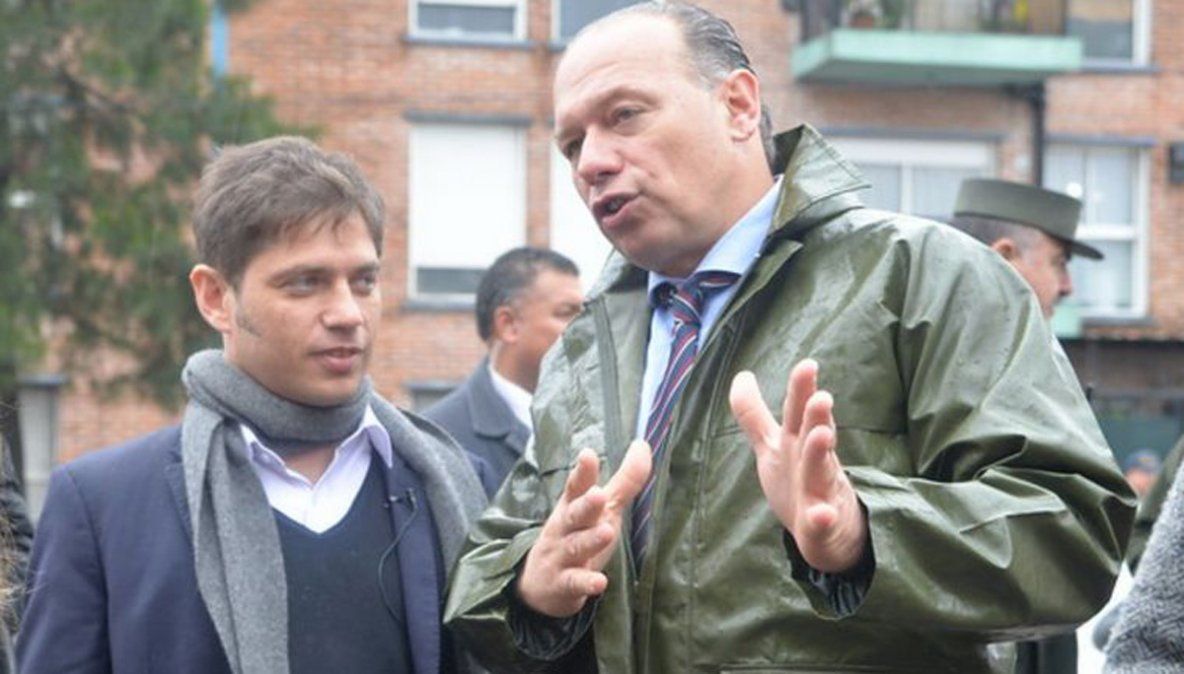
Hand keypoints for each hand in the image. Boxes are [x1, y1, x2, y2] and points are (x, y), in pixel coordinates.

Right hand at [516, 440, 651, 617]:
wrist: (538, 585)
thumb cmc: (576, 535)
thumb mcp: (599, 508)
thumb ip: (623, 480)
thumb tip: (643, 445)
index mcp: (572, 506)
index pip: (576, 486)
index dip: (583, 472)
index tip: (588, 454)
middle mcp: (564, 528)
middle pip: (574, 514)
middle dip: (586, 504)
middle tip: (598, 495)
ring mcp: (561, 556)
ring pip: (575, 547)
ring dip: (590, 540)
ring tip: (607, 532)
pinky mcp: (563, 584)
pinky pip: (575, 583)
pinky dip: (586, 583)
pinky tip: (599, 582)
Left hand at [728, 359, 866, 572]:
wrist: (828, 531)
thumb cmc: (798, 479)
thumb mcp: (773, 444)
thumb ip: (754, 413)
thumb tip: (742, 375)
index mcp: (797, 441)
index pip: (798, 410)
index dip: (800, 389)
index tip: (808, 365)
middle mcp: (810, 460)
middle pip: (813, 432)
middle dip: (816, 414)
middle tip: (821, 395)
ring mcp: (819, 491)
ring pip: (820, 469)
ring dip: (820, 452)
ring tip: (823, 435)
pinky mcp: (822, 524)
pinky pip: (822, 521)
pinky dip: (822, 517)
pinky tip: (822, 515)